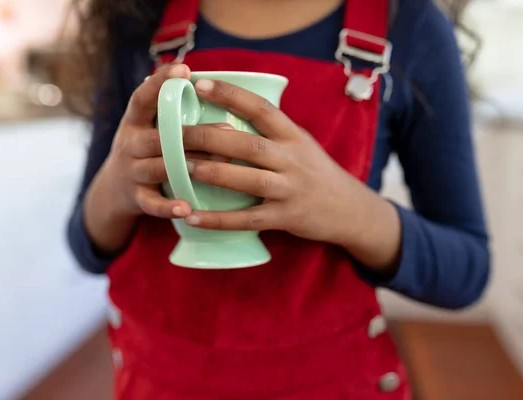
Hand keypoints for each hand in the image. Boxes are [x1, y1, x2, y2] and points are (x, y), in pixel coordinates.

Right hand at [96, 64, 229, 219]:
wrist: (114, 190)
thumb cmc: (145, 150)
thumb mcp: (148, 126)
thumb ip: (170, 111)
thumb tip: (214, 84)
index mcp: (134, 121)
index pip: (143, 97)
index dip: (160, 82)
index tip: (184, 68)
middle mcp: (130, 144)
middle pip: (159, 137)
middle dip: (192, 133)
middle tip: (228, 127)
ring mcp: (132, 172)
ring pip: (161, 167)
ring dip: (190, 165)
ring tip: (221, 163)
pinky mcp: (136, 198)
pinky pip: (152, 203)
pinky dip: (169, 207)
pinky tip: (187, 207)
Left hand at [181, 78, 385, 246]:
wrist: (348, 209)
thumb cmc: (316, 172)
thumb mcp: (301, 144)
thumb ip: (271, 131)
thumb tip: (227, 109)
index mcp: (293, 136)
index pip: (261, 108)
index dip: (230, 94)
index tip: (199, 83)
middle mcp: (292, 160)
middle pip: (247, 144)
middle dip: (209, 138)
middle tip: (174, 133)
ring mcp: (289, 190)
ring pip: (247, 179)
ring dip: (213, 174)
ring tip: (181, 168)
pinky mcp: (285, 218)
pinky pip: (247, 219)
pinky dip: (219, 220)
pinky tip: (193, 217)